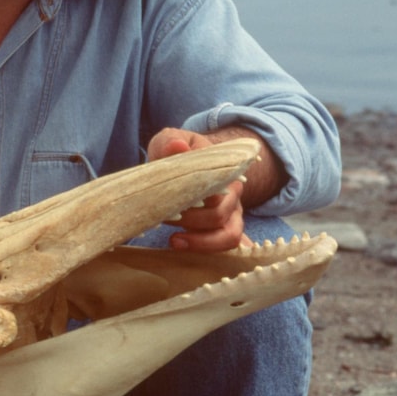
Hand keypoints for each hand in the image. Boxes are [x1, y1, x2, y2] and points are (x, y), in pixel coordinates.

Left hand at [147, 128, 251, 252]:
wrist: (191, 162)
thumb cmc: (179, 154)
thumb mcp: (170, 141)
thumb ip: (170, 142)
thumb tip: (178, 147)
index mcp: (223, 169)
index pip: (216, 187)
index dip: (193, 196)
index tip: (170, 201)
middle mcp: (232, 193)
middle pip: (219, 214)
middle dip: (190, 220)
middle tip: (164, 218)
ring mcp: (232, 213)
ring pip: (229, 235)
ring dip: (201, 242)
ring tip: (174, 241)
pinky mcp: (226, 229)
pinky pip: (230, 245)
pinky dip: (218, 251)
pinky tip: (198, 253)